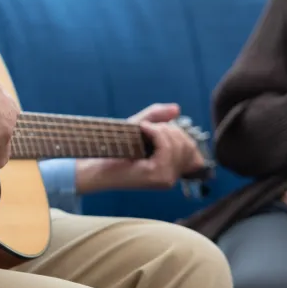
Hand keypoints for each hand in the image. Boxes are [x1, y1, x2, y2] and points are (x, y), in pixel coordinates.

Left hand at [75, 103, 204, 192]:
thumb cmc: (115, 149)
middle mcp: (172, 177)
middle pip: (187, 144)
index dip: (177, 133)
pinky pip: (167, 147)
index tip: (157, 128)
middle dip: (169, 129)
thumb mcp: (139, 128)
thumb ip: (158, 117)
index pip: (192, 148)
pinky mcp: (158, 175)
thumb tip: (177, 109)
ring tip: (143, 129)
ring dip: (160, 129)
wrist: (95, 166)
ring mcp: (166, 178)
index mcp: (171, 170)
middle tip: (147, 128)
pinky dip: (155, 132)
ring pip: (178, 144)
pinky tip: (142, 129)